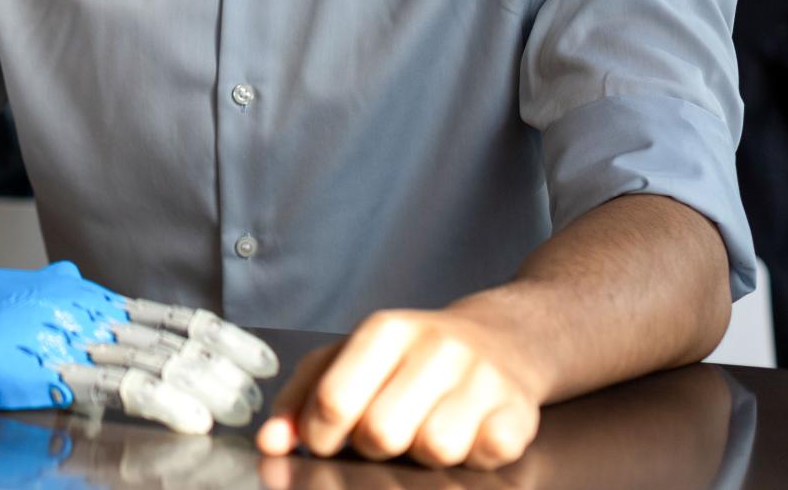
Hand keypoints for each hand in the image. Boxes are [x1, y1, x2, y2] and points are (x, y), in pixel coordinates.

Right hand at [0, 263, 277, 431]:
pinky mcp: (54, 369)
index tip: (254, 356)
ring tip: (237, 407)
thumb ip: (55, 293)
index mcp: (87, 303)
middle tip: (256, 393)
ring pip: (155, 361)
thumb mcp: (25, 296)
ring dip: (202, 387)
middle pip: (170, 341)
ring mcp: (74, 341)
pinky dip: (160, 402)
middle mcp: (90, 317)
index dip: (214, 337)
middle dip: (218, 368)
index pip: (166, 319)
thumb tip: (70, 280)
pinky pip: (118, 386)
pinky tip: (190, 417)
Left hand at [255, 308, 544, 468]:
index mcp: (384, 330)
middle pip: (380, 433)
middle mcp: (435, 347)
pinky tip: (467, 432)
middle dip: (372, 446)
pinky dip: (470, 457)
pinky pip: (482, 457)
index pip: (334, 400)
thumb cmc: (411, 356)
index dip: (322, 434)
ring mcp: (482, 378)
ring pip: (433, 449)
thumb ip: (300, 398)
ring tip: (426, 428)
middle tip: (385, 431)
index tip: (328, 438)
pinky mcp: (518, 411)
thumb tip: (269, 443)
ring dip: (422, 454)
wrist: (504, 339)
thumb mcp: (349, 358)